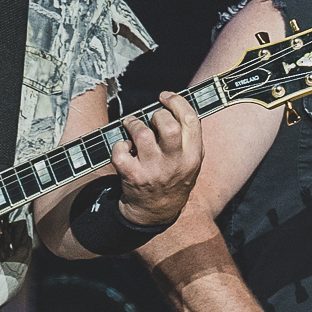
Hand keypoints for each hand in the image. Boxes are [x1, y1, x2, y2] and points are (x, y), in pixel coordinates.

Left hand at [114, 91, 202, 228]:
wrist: (155, 213)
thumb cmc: (173, 181)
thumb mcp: (192, 164)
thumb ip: (190, 139)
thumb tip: (177, 106)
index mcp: (193, 157)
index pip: (191, 120)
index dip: (177, 102)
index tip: (166, 97)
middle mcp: (174, 163)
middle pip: (168, 125)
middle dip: (156, 114)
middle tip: (150, 118)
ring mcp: (152, 170)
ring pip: (141, 134)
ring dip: (134, 124)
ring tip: (132, 125)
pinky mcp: (132, 176)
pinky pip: (120, 151)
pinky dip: (118, 145)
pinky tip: (124, 148)